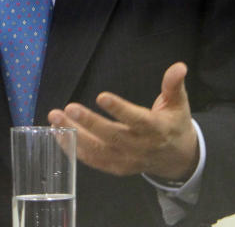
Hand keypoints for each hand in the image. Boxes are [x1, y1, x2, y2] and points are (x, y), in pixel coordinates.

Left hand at [47, 61, 198, 180]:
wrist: (177, 158)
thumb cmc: (174, 125)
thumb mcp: (179, 104)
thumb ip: (174, 85)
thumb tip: (179, 66)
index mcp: (156, 129)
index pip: (136, 120)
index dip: (119, 109)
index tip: (101, 96)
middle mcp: (140, 147)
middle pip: (112, 136)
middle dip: (89, 123)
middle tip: (69, 108)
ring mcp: (127, 160)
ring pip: (98, 150)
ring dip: (75, 136)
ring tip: (55, 118)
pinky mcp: (116, 168)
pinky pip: (93, 161)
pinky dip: (74, 149)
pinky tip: (58, 133)